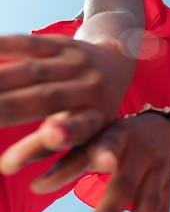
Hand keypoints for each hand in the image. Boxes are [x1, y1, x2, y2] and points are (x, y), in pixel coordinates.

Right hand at [0, 34, 134, 162]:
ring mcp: (77, 64)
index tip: (51, 135)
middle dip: (7, 108)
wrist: (116, 63)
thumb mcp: (81, 133)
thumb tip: (8, 167)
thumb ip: (46, 148)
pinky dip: (1, 48)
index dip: (66, 132)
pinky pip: (28, 45)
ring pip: (32, 72)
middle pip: (47, 99)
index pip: (82, 127)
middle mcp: (91, 89)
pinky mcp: (62, 44)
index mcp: (98, 118)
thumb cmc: (88, 112)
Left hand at [24, 113, 169, 211]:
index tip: (104, 165)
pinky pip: (164, 211)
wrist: (160, 128)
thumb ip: (68, 162)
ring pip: (148, 204)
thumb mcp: (94, 139)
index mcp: (117, 136)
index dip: (104, 155)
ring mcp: (159, 170)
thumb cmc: (114, 138)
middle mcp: (141, 152)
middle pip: (125, 187)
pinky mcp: (169, 185)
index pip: (107, 146)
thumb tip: (36, 187)